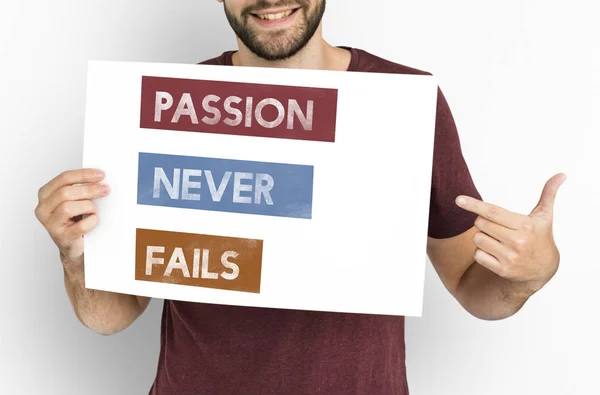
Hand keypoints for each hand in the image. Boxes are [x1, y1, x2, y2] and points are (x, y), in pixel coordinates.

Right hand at [34, 169, 109, 268]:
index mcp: (46, 194)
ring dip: (88, 206)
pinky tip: (94, 220)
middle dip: (89, 189)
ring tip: (95, 209)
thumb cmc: (75, 220)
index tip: (101, 174)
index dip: (84, 175)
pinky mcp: (61, 237)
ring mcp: (50, 224)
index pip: (64, 178)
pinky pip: (79, 226)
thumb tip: (101, 179)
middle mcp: (43, 208)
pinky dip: (91, 221)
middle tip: (106, 189)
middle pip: (65, 192)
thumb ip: (80, 189)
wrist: (74, 246)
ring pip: (68, 207)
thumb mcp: (74, 200)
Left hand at [455, 173, 565, 293]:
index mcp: (525, 225)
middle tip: (497, 226)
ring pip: (477, 239)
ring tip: (498, 240)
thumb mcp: (544, 216)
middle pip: (481, 223)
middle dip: (483, 221)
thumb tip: (561, 175)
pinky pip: (477, 255)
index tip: (458, 199)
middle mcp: (517, 242)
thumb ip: (548, 194)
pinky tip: (495, 252)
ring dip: (482, 237)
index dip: (474, 205)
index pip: (493, 212)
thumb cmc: (540, 237)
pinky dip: (482, 252)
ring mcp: (510, 257)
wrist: (544, 268)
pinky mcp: (503, 270)